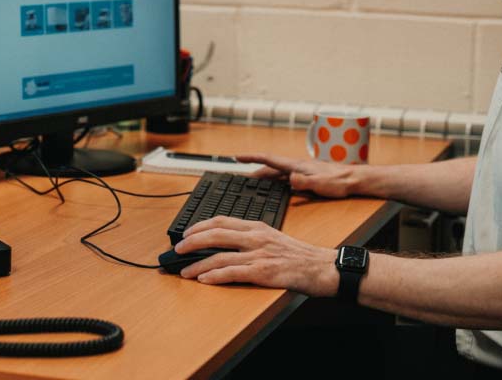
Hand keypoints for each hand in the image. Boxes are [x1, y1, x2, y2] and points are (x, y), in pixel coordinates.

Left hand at [176, 216, 337, 296]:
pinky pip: (232, 273)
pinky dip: (214, 276)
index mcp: (258, 227)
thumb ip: (252, 239)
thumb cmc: (300, 256)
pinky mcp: (263, 272)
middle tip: (177, 249)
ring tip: (184, 271)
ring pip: (219, 255)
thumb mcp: (274, 239)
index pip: (222, 221)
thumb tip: (228, 245)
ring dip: (197, 264)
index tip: (187, 233)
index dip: (200, 226)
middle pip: (215, 234)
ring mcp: (259, 254)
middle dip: (191, 242)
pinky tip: (204, 280)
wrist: (323, 268)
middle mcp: (256, 237)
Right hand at [236, 153, 361, 198]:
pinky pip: (285, 178)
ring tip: (252, 183)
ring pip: (277, 173)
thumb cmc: (339, 181)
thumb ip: (304, 181)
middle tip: (240, 177)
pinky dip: (275, 181)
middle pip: (269, 167)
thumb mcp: (320, 183)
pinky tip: (274, 188)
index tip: (237, 157)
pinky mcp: (306, 176)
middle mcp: (296, 166)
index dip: (251, 157)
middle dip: (253, 170)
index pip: (269, 159)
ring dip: (264, 177)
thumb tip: (290, 179)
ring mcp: (301, 170)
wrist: (354, 180)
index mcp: (296, 165)